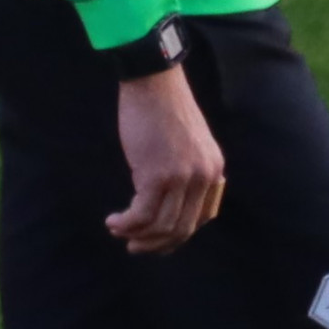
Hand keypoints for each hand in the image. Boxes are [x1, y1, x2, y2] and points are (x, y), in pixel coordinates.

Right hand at [106, 65, 226, 255]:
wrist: (152, 81)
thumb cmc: (163, 108)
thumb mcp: (189, 142)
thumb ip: (188, 170)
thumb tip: (172, 201)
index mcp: (214, 169)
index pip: (203, 217)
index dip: (179, 234)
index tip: (159, 238)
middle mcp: (203, 177)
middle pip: (183, 228)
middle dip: (156, 243)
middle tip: (135, 247)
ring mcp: (182, 178)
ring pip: (161, 226)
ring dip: (137, 235)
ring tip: (119, 231)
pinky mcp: (157, 176)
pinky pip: (142, 215)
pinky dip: (127, 223)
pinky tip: (115, 221)